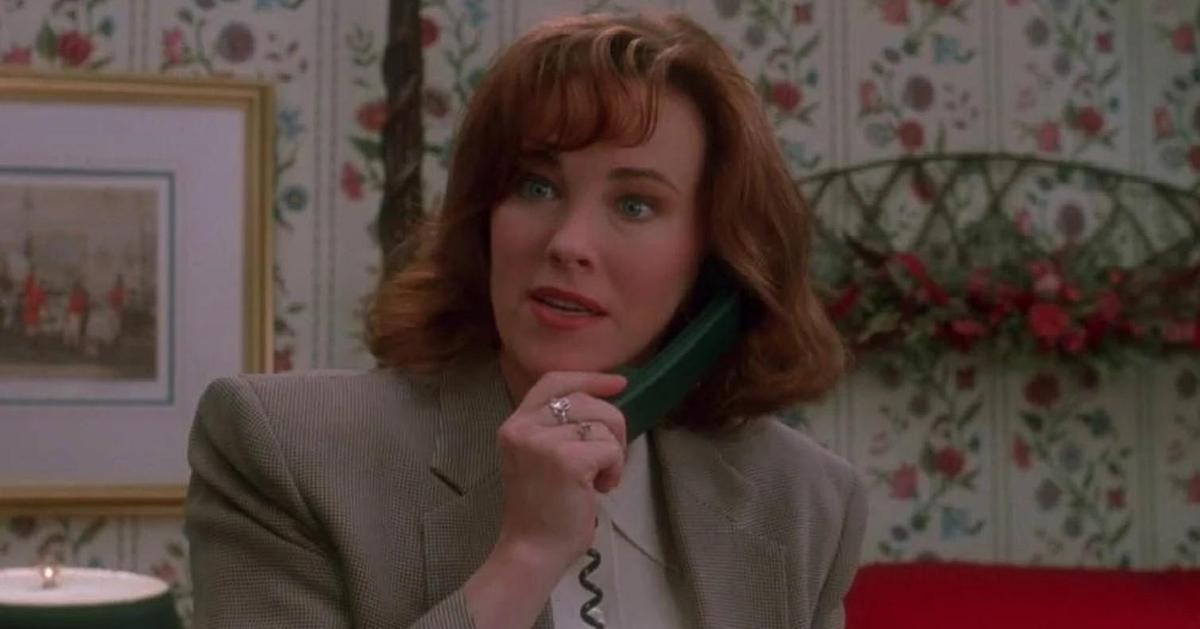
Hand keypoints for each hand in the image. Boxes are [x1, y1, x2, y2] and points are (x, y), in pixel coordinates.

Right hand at [493, 371, 627, 573]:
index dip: (589, 378)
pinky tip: (601, 488)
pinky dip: (615, 469)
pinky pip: (609, 448)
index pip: (554, 381)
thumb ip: (558, 428)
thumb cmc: (543, 510)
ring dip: (613, 452)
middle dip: (611, 425)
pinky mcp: (566, 460)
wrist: (532, 551)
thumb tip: (604, 399)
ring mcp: (542, 442)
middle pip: (587, 400)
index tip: (619, 384)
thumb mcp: (540, 457)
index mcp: (515, 424)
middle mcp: (523, 427)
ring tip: (599, 479)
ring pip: (603, 423)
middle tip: (608, 460)